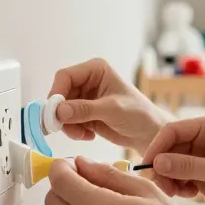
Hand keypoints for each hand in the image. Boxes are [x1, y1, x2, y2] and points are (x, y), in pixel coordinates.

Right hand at [48, 58, 171, 152]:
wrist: (149, 133)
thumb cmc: (139, 115)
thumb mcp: (112, 110)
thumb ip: (85, 109)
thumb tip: (59, 111)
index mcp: (96, 70)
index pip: (65, 76)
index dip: (56, 93)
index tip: (54, 114)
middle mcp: (88, 81)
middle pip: (60, 94)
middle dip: (62, 114)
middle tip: (69, 130)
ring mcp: (85, 98)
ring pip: (61, 110)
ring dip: (68, 125)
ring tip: (84, 134)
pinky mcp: (84, 113)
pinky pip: (68, 121)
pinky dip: (74, 130)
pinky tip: (89, 135)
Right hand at [140, 114, 204, 204]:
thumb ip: (187, 166)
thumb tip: (157, 162)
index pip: (173, 130)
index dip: (157, 146)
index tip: (147, 166)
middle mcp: (204, 137)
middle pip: (168, 147)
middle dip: (161, 167)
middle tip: (160, 186)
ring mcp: (201, 155)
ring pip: (170, 163)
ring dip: (167, 178)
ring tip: (175, 193)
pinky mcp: (200, 172)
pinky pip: (177, 176)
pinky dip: (177, 185)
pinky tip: (188, 194)